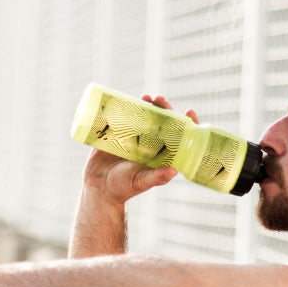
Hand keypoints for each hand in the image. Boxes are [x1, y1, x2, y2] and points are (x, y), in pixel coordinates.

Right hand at [81, 95, 197, 202]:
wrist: (98, 188)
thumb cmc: (123, 188)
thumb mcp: (140, 182)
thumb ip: (156, 178)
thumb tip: (174, 171)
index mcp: (160, 153)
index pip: (178, 136)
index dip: (185, 123)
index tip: (188, 111)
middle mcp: (149, 143)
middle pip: (161, 121)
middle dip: (163, 108)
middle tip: (159, 99)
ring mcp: (133, 137)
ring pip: (143, 116)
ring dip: (146, 105)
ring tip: (145, 97)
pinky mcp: (117, 134)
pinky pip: (123, 118)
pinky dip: (125, 108)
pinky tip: (125, 99)